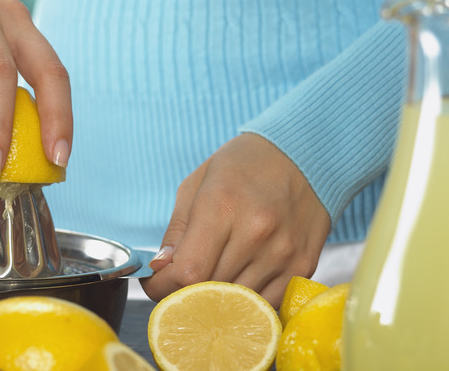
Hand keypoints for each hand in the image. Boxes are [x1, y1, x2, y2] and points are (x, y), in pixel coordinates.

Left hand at [140, 133, 330, 306]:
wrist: (303, 155)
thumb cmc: (241, 167)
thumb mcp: (196, 186)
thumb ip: (176, 232)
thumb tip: (160, 269)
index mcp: (222, 206)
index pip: (187, 272)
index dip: (163, 287)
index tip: (155, 284)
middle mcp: (256, 232)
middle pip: (210, 292)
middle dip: (184, 294)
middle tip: (177, 284)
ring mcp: (283, 252)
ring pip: (238, 304)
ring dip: (216, 301)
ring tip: (208, 283)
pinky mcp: (304, 266)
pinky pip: (266, 304)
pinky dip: (246, 303)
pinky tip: (238, 284)